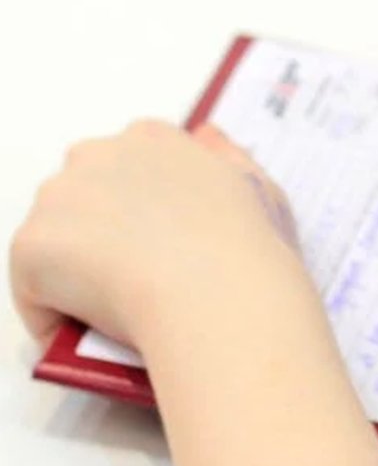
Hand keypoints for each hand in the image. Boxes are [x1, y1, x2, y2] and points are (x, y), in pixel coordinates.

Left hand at [10, 120, 299, 350]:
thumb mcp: (258, 187)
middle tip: (134, 278)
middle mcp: (98, 153)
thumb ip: (225, 157)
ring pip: (54, 242)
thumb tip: (204, 135)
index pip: (125, 166)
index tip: (157, 243)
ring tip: (116, 307)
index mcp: (151, 138)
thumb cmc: (247, 248)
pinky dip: (56, 315)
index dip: (139, 210)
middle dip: (98, 234)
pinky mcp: (32, 244)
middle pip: (80, 197)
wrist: (220, 294)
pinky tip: (93, 330)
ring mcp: (59, 197)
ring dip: (75, 272)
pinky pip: (33, 290)